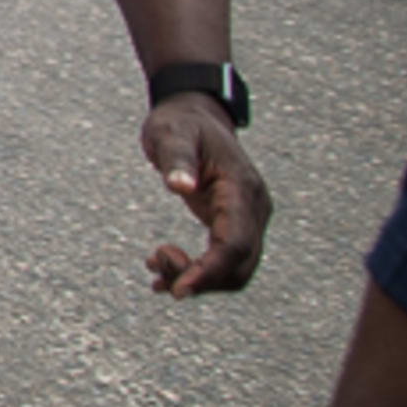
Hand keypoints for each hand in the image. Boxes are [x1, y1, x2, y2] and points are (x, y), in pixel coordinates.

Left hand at [141, 95, 269, 295]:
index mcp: (241, 188)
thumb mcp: (171, 134)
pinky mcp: (233, 223)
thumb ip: (176, 159)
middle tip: (155, 264)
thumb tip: (179, 186)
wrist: (194, 115)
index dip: (209, 271)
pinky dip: (196, 272)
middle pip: (239, 265)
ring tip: (153, 264)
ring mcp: (247, 218)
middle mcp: (253, 208)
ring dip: (195, 276)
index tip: (178, 290)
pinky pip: (223, 260)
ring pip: (233, 269)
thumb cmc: (180, 123)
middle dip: (198, 277)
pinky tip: (160, 274)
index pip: (235, 244)